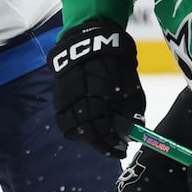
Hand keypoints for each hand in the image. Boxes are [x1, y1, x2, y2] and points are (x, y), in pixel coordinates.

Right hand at [49, 18, 144, 157]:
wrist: (92, 42)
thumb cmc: (116, 64)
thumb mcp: (131, 85)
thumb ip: (132, 111)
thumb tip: (132, 134)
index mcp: (99, 92)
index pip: (103, 126)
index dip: (112, 142)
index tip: (122, 149)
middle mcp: (79, 96)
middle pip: (87, 130)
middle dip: (100, 143)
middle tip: (112, 148)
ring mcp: (65, 96)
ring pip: (71, 127)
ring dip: (86, 137)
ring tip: (99, 140)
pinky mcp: (58, 96)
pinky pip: (62, 119)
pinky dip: (74, 128)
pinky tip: (86, 130)